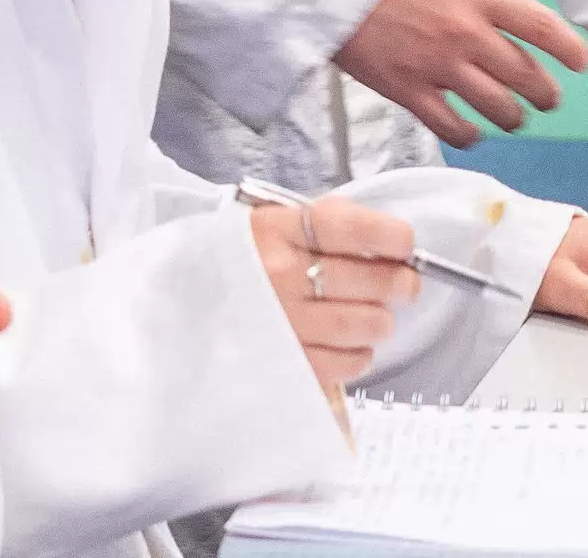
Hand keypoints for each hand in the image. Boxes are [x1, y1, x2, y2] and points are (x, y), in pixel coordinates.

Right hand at [247, 193, 419, 392]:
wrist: (182, 304)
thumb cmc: (239, 260)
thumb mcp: (269, 224)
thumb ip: (322, 224)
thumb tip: (386, 241)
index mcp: (274, 231)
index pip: (346, 227)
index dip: (387, 235)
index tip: (405, 243)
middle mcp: (278, 275)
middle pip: (365, 279)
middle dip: (398, 282)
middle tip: (405, 284)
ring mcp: (281, 323)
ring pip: (361, 324)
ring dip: (380, 321)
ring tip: (376, 317)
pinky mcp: (285, 364)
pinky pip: (344, 362)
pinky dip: (359, 354)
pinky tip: (353, 345)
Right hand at [333, 0, 587, 147]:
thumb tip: (536, 20)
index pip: (544, 28)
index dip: (570, 51)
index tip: (581, 64)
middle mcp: (466, 33)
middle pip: (528, 78)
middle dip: (546, 94)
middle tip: (545, 97)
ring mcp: (439, 66)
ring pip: (499, 110)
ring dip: (515, 118)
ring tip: (513, 116)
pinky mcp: (410, 93)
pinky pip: (456, 130)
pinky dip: (472, 137)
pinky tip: (473, 131)